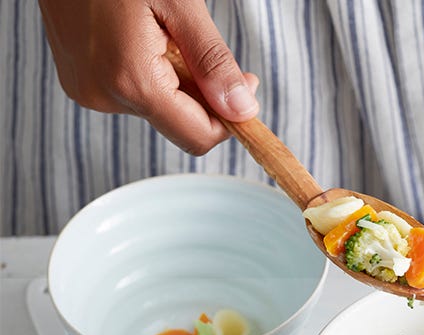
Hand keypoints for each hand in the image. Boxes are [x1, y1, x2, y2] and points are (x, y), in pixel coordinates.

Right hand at [38, 0, 259, 154]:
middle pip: (179, 124)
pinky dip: (150, 74)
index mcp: (131, 81)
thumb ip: (213, 62)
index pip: (197, 136)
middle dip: (203, 94)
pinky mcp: (79, 83)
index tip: (247, 85)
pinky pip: (132, 94)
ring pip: (157, 109)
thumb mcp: (179, 3)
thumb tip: (242, 110)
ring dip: (176, 81)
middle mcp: (104, 97)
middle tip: (202, 45)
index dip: (230, 119)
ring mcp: (88, 91)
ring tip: (161, 31)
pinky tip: (141, 36)